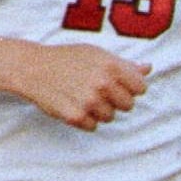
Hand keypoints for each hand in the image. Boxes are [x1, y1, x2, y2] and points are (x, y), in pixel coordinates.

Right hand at [10, 43, 150, 130]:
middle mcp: (103, 84)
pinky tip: (74, 105)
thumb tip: (148, 68)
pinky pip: (93, 126)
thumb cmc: (67, 59)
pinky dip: (85, 119)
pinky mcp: (75, 116)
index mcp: (112, 66)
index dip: (130, 87)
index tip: (118, 85)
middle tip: (98, 92)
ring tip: (83, 97)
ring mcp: (89, 101)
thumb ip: (124, 64)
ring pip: (110, 117)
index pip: (140, 88)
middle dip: (116, 100)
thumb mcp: (96, 54)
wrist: (32, 68)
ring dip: (99, 111)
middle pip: (128, 105)